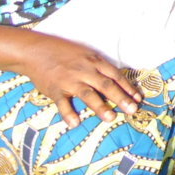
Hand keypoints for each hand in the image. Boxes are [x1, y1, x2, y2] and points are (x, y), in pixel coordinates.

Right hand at [22, 35, 143, 128]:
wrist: (37, 50)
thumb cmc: (65, 53)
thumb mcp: (86, 55)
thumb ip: (99, 68)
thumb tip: (115, 82)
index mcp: (95, 61)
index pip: (116, 75)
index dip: (128, 87)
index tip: (137, 99)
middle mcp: (85, 70)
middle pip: (106, 85)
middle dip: (121, 98)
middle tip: (132, 110)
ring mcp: (70, 80)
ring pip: (88, 94)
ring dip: (100, 107)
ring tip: (111, 118)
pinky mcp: (54, 89)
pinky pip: (62, 103)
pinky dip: (68, 113)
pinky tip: (75, 123)